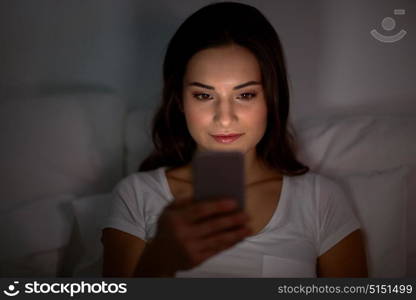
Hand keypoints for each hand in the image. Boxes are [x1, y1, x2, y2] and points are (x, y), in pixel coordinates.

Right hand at [135, 196, 251, 275]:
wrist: (159, 256)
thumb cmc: (168, 228)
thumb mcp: (169, 211)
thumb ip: (185, 201)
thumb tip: (207, 194)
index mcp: (177, 219)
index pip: (200, 210)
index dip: (218, 206)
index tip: (234, 202)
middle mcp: (183, 234)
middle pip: (213, 226)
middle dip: (232, 220)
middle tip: (246, 215)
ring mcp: (190, 248)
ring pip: (218, 240)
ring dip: (235, 234)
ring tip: (248, 228)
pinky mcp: (196, 260)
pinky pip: (217, 250)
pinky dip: (229, 243)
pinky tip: (238, 237)